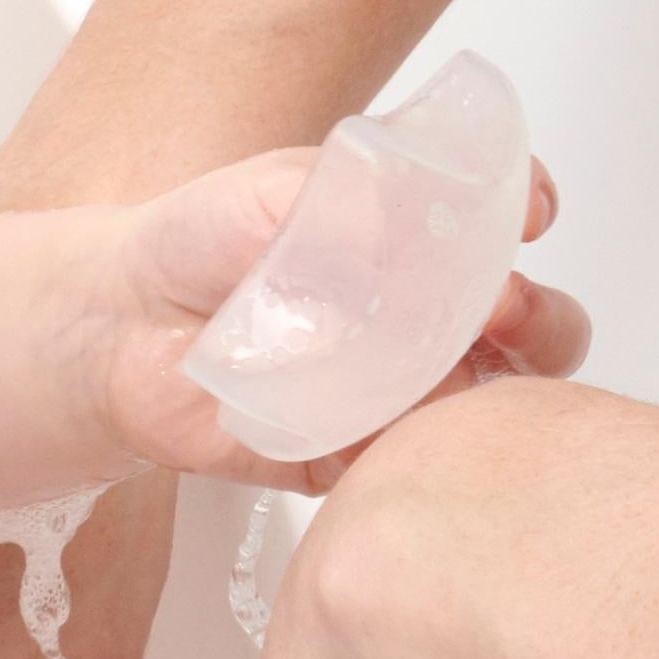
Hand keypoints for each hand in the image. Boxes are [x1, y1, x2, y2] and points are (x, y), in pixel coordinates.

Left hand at [96, 151, 588, 487]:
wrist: (120, 323)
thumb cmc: (202, 242)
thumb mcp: (276, 190)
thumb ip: (342, 197)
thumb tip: (404, 225)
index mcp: (425, 243)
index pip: (512, 226)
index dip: (532, 216)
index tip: (530, 213)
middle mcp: (428, 318)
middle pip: (534, 329)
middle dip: (538, 318)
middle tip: (498, 307)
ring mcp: (399, 392)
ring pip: (488, 406)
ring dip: (491, 392)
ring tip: (449, 372)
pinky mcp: (353, 457)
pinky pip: (404, 468)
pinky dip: (409, 454)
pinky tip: (390, 433)